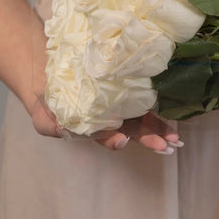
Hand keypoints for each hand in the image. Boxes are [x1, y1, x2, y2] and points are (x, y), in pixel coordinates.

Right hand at [30, 96, 181, 153]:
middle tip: (167, 146)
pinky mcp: (126, 82)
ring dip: (159, 126)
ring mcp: (121, 101)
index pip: (108, 137)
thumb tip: (62, 130)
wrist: (50, 72)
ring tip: (174, 137)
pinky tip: (168, 105)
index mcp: (95, 128)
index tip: (121, 140)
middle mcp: (111, 117)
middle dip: (150, 139)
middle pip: (133, 130)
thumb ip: (51, 127)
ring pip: (142, 115)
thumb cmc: (49, 100)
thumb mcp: (44, 117)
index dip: (115, 140)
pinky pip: (142, 91)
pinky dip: (155, 99)